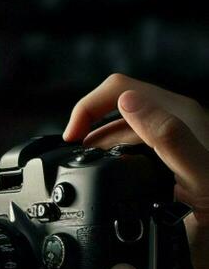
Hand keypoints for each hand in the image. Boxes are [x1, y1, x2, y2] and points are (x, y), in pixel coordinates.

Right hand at [64, 74, 208, 268]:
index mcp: (181, 115)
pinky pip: (131, 148)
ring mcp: (172, 142)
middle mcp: (176, 122)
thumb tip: (127, 102)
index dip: (87, 110)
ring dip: (97, 143)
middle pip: (116, 105)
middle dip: (88, 126)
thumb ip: (167, 136)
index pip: (119, 90)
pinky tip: (107, 179)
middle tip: (73, 157)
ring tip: (84, 167)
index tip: (71, 143)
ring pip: (122, 128)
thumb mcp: (198, 176)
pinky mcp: (167, 161)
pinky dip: (111, 158)